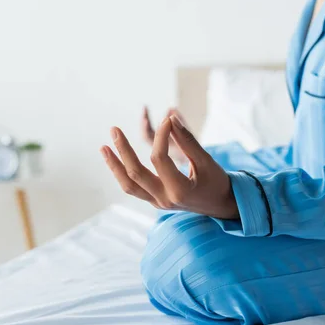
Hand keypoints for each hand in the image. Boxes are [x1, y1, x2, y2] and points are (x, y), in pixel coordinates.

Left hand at [101, 115, 237, 219]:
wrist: (221, 205)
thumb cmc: (217, 181)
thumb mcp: (206, 160)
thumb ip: (187, 141)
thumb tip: (169, 119)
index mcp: (179, 191)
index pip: (159, 159)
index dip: (161, 136)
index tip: (167, 120)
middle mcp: (164, 199)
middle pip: (135, 173)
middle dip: (123, 150)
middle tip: (114, 129)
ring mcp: (157, 203)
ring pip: (128, 185)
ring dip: (114, 165)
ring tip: (103, 147)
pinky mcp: (154, 201)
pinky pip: (133, 188)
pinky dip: (122, 173)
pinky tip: (114, 158)